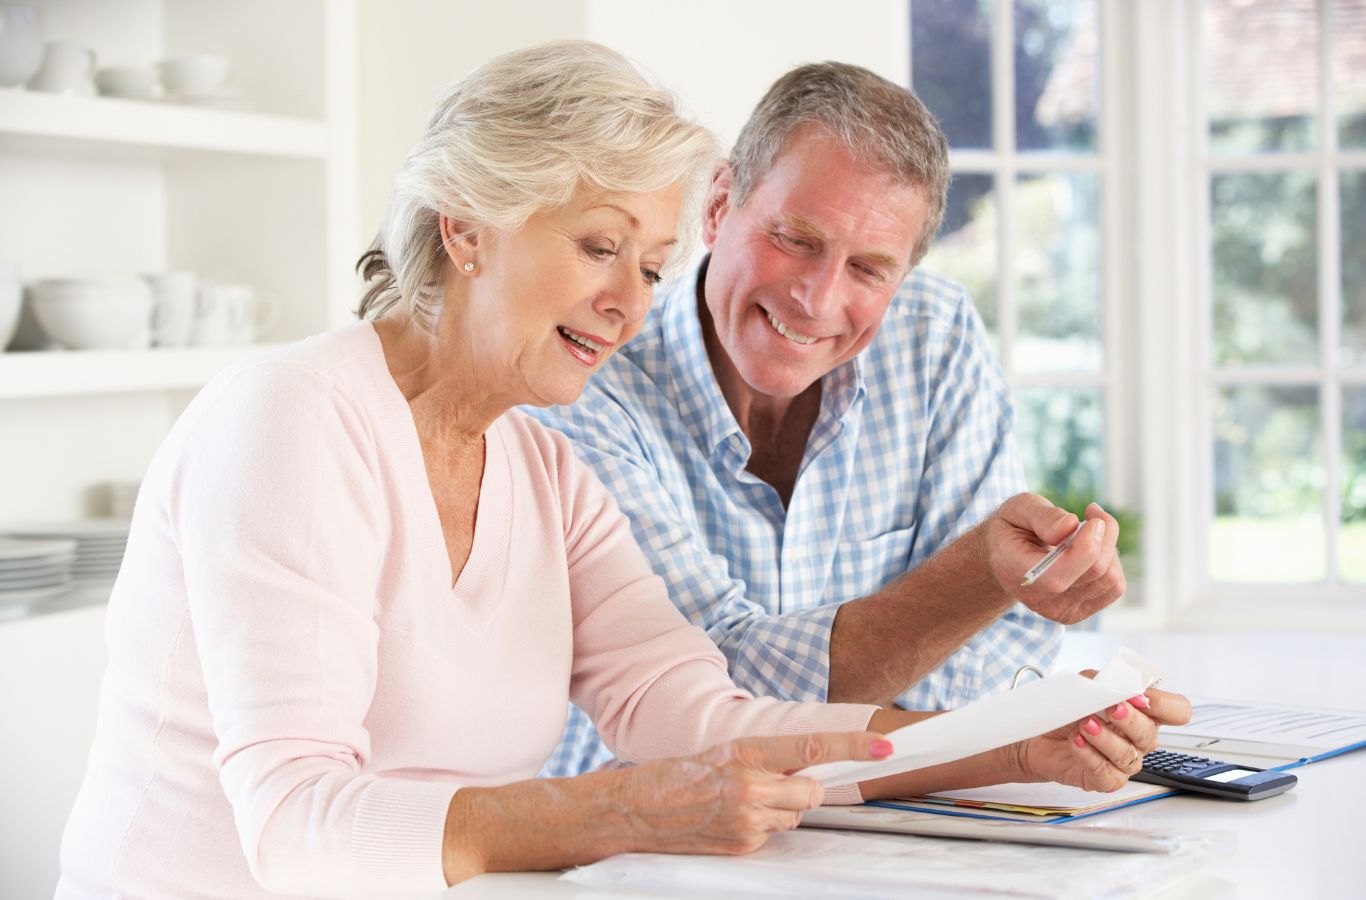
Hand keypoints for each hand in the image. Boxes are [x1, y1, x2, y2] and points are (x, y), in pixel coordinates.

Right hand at [619, 731, 893, 855]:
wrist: (635, 810)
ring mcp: (747, 821)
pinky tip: (730, 822)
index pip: (812, 747)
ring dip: (778, 811)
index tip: (885, 744)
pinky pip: (773, 837)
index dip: (854, 745)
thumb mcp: (724, 754)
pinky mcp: (742, 846)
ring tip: (737, 804)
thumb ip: (767, 760)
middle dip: (801, 790)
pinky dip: (760, 829)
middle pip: (812, 792)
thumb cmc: (677, 777)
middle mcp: (750, 787)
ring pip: (794, 817)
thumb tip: (809, 770)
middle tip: (769, 786)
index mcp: (746, 753)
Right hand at [982, 493, 1125, 623]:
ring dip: (1109, 546)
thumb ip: (1041, 515)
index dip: (1086, 547)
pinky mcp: (1076, 613)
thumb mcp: (1017, 508)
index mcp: (1014, 570)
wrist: (1006, 556)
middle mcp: (1036, 599)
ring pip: (1109, 579)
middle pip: (1093, 572)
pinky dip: (1112, 562)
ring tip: (1089, 529)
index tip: (1092, 518)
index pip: (1058, 576)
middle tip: (1092, 512)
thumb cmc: (1013, 527)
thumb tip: (1070, 526)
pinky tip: (1093, 549)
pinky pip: (1114, 587)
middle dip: (1104, 535)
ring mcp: (1058, 611)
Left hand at [1007, 683, 1193, 792]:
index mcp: (1143, 713)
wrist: (1040, 734)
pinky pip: (1106, 773)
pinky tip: (1077, 742)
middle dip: (1130, 719)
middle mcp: (1139, 740)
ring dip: (1105, 737)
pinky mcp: (1106, 780)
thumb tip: (1116, 684)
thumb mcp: (1085, 685)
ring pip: (1127, 755)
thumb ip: (1103, 681)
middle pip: (1150, 734)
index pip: (1177, 711)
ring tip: (1084, 724)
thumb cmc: (1070, 710)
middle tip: (1111, 707)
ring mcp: (1124, 762)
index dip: (1166, 705)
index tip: (1141, 696)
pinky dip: (1090, 756)